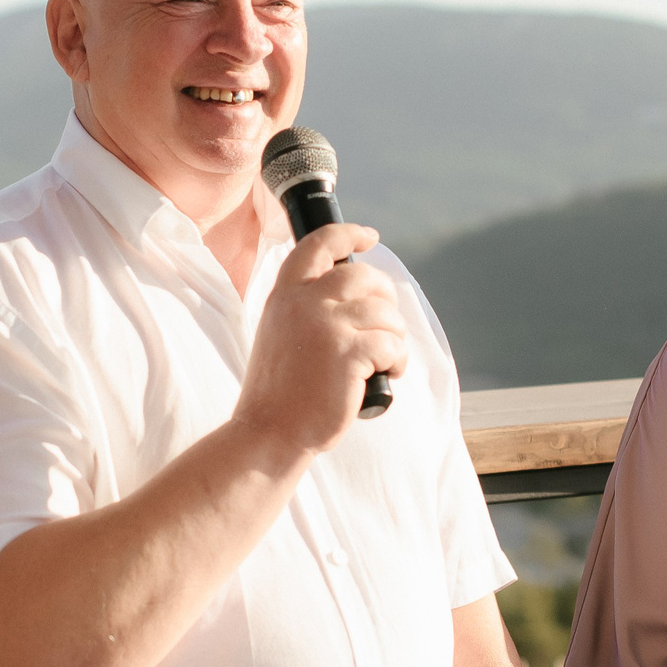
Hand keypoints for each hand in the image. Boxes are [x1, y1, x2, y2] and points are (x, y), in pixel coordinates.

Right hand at [232, 223, 407, 457]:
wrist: (269, 432)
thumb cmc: (279, 393)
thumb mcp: (279, 334)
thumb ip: (305, 309)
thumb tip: (356, 297)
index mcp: (284, 295)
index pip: (318, 245)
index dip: (349, 234)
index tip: (369, 237)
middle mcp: (304, 303)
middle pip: (364, 277)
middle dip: (385, 299)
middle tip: (386, 326)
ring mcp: (327, 326)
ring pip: (385, 313)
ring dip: (394, 337)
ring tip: (383, 361)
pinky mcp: (349, 353)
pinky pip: (393, 345)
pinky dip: (397, 361)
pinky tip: (386, 375)